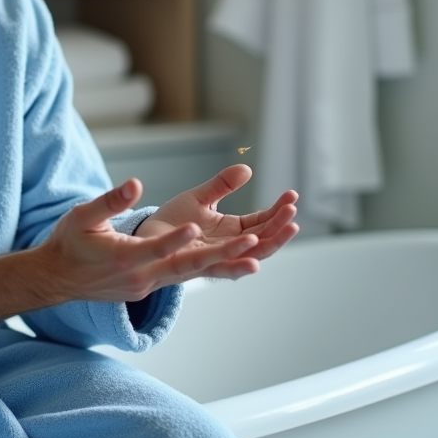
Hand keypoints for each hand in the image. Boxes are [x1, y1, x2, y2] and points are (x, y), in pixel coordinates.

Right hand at [31, 177, 266, 304]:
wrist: (57, 279)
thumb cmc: (69, 243)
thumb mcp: (82, 216)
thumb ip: (111, 201)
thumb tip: (135, 184)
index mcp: (123, 258)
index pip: (155, 249)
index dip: (175, 239)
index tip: (196, 227)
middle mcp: (141, 278)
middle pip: (186, 266)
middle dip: (222, 255)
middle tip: (252, 243)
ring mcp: (148, 285)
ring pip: (191, 273)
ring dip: (224, 263)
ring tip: (257, 252)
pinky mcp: (151, 286)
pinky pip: (184, 276)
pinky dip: (209, 267)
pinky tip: (235, 258)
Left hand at [136, 164, 298, 279]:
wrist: (144, 238)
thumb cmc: (172, 222)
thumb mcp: (200, 198)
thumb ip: (222, 186)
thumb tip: (246, 168)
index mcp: (232, 230)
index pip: (263, 221)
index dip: (278, 211)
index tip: (292, 196)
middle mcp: (229, 246)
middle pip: (263, 239)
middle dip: (281, 226)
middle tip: (293, 211)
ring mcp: (216, 258)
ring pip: (250, 255)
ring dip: (270, 244)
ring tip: (288, 229)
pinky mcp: (199, 266)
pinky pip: (223, 269)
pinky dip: (239, 265)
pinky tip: (254, 260)